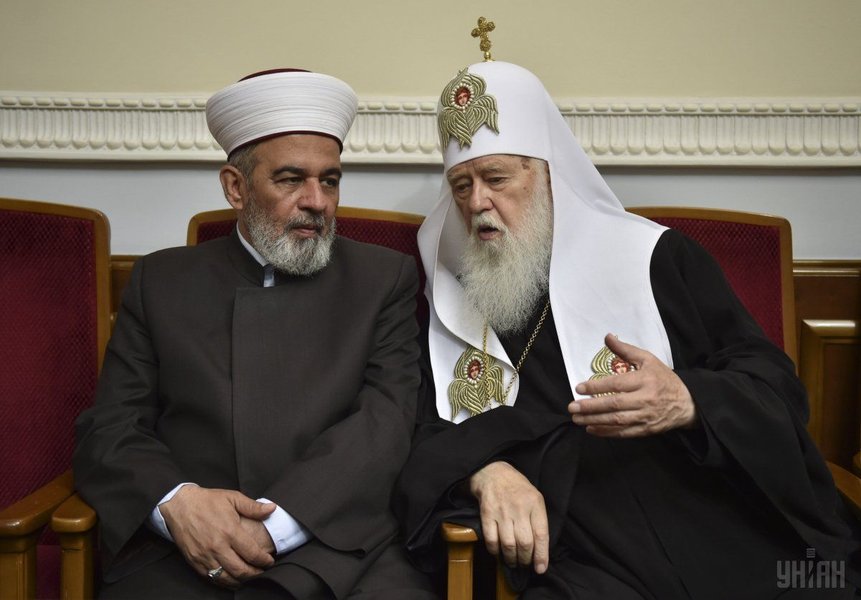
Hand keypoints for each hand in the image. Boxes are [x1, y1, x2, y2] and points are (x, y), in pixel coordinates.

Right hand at [159, 486, 275, 587]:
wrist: (180, 505)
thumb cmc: (208, 500)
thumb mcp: (232, 497)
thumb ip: (253, 506)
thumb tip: (272, 509)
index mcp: (230, 531)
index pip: (252, 553)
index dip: (264, 560)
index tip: (269, 561)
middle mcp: (218, 546)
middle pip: (241, 570)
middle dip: (255, 574)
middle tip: (262, 571)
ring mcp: (205, 556)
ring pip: (227, 578)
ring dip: (241, 581)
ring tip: (250, 577)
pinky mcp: (195, 562)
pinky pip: (212, 578)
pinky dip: (224, 582)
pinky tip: (232, 579)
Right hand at [468, 461, 548, 573]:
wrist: (493, 473)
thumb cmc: (517, 488)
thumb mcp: (535, 497)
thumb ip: (538, 519)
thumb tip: (541, 548)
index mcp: (535, 503)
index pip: (541, 534)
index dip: (541, 555)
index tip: (540, 569)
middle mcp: (519, 507)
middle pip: (525, 543)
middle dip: (526, 559)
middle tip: (525, 564)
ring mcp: (502, 511)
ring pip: (509, 544)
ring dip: (511, 559)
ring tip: (513, 562)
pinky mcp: (487, 514)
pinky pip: (491, 540)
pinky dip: (495, 551)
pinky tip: (498, 553)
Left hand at [568, 333, 695, 436]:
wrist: (687, 403)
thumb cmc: (663, 379)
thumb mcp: (648, 360)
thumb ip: (625, 350)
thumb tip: (607, 337)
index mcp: (644, 380)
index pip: (616, 384)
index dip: (596, 387)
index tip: (578, 388)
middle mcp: (645, 399)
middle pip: (614, 404)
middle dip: (590, 407)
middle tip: (572, 407)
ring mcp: (645, 416)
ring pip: (617, 421)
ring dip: (594, 421)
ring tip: (577, 419)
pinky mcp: (646, 430)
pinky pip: (623, 433)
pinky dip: (606, 432)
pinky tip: (591, 429)